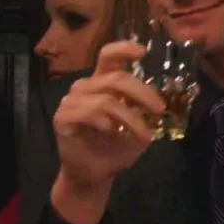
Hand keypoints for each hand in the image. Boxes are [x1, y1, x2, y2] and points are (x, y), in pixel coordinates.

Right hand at [51, 40, 164, 223]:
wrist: (94, 175)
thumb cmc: (116, 148)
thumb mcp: (138, 126)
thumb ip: (144, 109)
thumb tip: (161, 100)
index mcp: (102, 82)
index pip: (108, 55)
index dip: (124, 48)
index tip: (143, 51)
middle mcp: (86, 86)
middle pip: (116, 79)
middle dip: (142, 93)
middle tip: (160, 109)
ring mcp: (71, 100)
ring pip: (107, 100)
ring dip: (131, 119)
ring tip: (144, 135)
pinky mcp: (62, 117)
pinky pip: (89, 113)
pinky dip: (107, 123)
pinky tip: (112, 132)